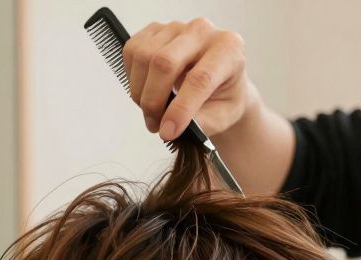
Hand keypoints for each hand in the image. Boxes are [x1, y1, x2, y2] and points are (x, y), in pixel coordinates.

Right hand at [121, 18, 253, 141]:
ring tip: (152, 111)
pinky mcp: (155, 30)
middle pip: (165, 63)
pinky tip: (146, 89)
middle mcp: (203, 31)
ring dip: (140, 92)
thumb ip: (201, 123)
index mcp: (228, 49)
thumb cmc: (223, 95)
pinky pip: (132, 51)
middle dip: (153, 101)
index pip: (199, 79)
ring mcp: (176, 27)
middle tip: (155, 124)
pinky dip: (133, 77)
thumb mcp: (223, 116)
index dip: (180, 109)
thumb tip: (172, 127)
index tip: (168, 132)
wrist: (218, 81)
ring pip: (144, 57)